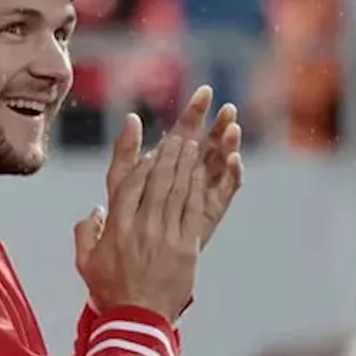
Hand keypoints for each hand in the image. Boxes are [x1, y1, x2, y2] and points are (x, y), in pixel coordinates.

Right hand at [75, 134, 203, 323]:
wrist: (138, 322)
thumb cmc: (110, 292)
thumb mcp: (85, 262)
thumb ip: (86, 232)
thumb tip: (95, 210)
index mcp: (117, 227)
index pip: (130, 182)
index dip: (139, 157)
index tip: (146, 141)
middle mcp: (141, 226)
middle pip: (157, 180)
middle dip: (168, 154)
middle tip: (177, 135)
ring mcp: (166, 236)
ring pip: (177, 190)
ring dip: (185, 164)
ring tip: (191, 144)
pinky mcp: (187, 247)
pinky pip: (192, 210)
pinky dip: (196, 188)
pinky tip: (201, 173)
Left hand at [105, 86, 243, 247]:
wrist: (135, 263)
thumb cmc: (125, 223)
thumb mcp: (120, 184)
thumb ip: (125, 153)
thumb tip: (132, 118)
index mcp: (169, 164)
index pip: (184, 131)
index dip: (194, 112)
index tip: (204, 91)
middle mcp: (188, 175)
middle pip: (208, 143)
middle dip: (218, 124)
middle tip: (228, 108)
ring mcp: (202, 192)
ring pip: (221, 163)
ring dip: (229, 145)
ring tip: (234, 128)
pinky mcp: (212, 212)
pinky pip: (226, 190)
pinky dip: (233, 175)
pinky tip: (235, 160)